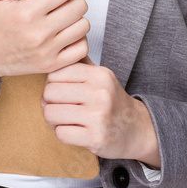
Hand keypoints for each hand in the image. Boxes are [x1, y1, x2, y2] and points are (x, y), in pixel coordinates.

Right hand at [0, 0, 90, 85]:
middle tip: (57, 1)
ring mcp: (46, 52)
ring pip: (83, 26)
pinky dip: (77, 39)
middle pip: (79, 6)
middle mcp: (38, 34)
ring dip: (75, 18)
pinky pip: (81, 49)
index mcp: (25, 13)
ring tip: (59, 16)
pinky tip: (63, 33)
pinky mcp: (50, 65)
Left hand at [40, 57, 159, 164]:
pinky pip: (60, 134)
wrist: (137, 129)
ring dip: (53, 120)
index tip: (61, 92)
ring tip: (66, 120)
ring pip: (51, 113)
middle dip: (49, 102)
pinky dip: (63, 134)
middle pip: (49, 93)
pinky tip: (74, 131)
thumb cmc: (111, 101)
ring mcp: (99, 117)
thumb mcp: (100, 77)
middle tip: (61, 107)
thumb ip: (79, 62)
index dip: (52, 84)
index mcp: (99, 75)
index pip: (54, 73)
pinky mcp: (96, 138)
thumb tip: (57, 49)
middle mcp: (101, 93)